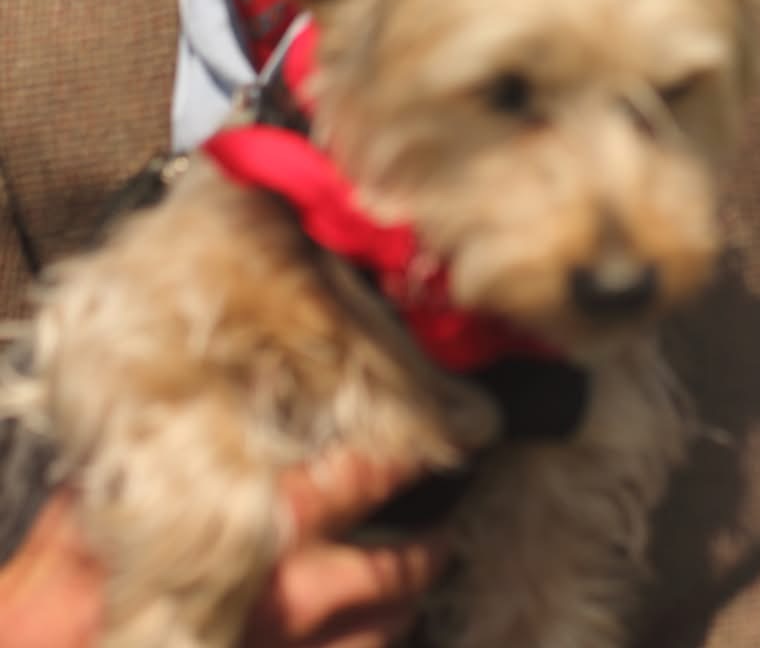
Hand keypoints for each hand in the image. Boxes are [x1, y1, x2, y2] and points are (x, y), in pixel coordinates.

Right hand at [0, 455, 445, 647]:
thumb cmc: (49, 609)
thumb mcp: (90, 513)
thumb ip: (142, 460)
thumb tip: (175, 405)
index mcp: (248, 537)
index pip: (354, 483)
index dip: (402, 457)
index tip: (434, 437)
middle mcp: (278, 605)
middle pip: (384, 575)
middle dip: (421, 552)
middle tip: (442, 531)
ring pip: (372, 645)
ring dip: (399, 616)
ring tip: (414, 591)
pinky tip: (367, 643)